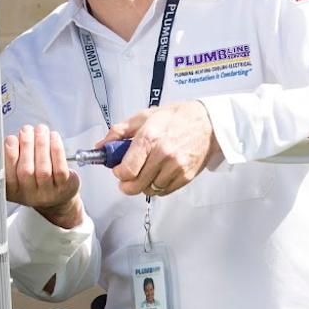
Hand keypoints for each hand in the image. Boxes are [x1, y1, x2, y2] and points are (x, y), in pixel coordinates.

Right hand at [4, 124, 82, 227]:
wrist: (58, 196)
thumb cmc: (35, 178)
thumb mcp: (18, 172)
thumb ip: (13, 157)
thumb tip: (11, 139)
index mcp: (13, 191)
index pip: (7, 175)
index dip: (9, 155)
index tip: (11, 139)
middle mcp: (30, 195)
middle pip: (25, 171)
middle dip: (26, 146)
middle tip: (26, 130)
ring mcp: (48, 193)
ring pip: (43, 169)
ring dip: (41, 144)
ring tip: (40, 130)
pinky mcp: (64, 187)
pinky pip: (60, 169)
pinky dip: (56, 150)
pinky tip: (53, 137)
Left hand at [97, 101, 220, 196]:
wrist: (207, 122)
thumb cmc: (175, 117)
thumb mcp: (143, 116)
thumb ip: (119, 131)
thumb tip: (101, 146)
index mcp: (149, 137)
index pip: (127, 170)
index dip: (118, 173)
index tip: (118, 170)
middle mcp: (163, 154)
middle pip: (136, 185)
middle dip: (126, 184)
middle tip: (126, 177)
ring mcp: (176, 167)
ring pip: (149, 190)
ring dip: (142, 185)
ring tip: (144, 172)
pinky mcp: (186, 176)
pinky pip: (164, 191)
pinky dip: (157, 187)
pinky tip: (157, 174)